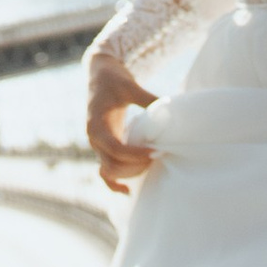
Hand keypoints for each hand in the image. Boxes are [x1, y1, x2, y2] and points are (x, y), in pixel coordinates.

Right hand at [87, 54, 157, 193]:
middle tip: (159, 156)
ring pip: (110, 171)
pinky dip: (114, 183)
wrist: (99, 75)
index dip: (135, 155)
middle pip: (112, 165)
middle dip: (136, 166)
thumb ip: (148, 99)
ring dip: (130, 173)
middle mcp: (94, 139)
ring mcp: (98, 146)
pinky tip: (128, 191)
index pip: (115, 148)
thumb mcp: (130, 86)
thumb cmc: (114, 80)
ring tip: (153, 164)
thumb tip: (171, 108)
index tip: (156, 152)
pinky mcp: (104, 148)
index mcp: (97, 125)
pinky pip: (106, 172)